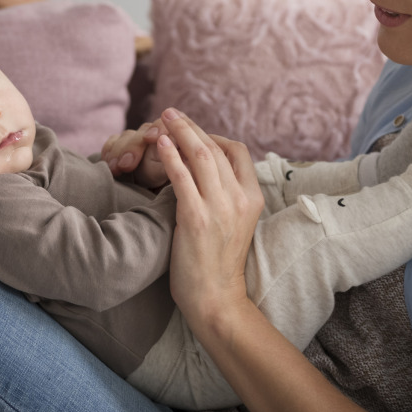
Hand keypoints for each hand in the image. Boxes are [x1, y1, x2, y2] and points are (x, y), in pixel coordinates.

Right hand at [100, 107, 183, 186]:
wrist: (157, 198)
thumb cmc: (173, 187)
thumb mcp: (179, 177)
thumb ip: (179, 163)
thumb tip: (183, 154)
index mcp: (177, 138)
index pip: (166, 124)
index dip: (158, 127)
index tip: (150, 138)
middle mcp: (157, 135)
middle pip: (143, 131)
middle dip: (132, 147)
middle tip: (126, 164)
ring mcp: (138, 141)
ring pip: (126, 137)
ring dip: (118, 152)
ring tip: (115, 169)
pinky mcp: (122, 149)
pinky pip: (112, 144)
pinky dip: (108, 152)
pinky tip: (108, 165)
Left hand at [156, 109, 263, 324]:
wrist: (215, 298)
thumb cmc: (217, 262)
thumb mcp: (232, 223)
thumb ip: (224, 195)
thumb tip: (204, 171)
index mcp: (252, 197)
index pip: (237, 151)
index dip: (213, 134)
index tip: (190, 130)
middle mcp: (239, 198)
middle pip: (215, 147)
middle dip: (190, 126)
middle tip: (169, 113)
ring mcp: (219, 207)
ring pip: (200, 155)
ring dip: (178, 132)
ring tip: (161, 119)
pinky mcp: (196, 218)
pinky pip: (182, 178)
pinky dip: (170, 156)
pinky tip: (159, 143)